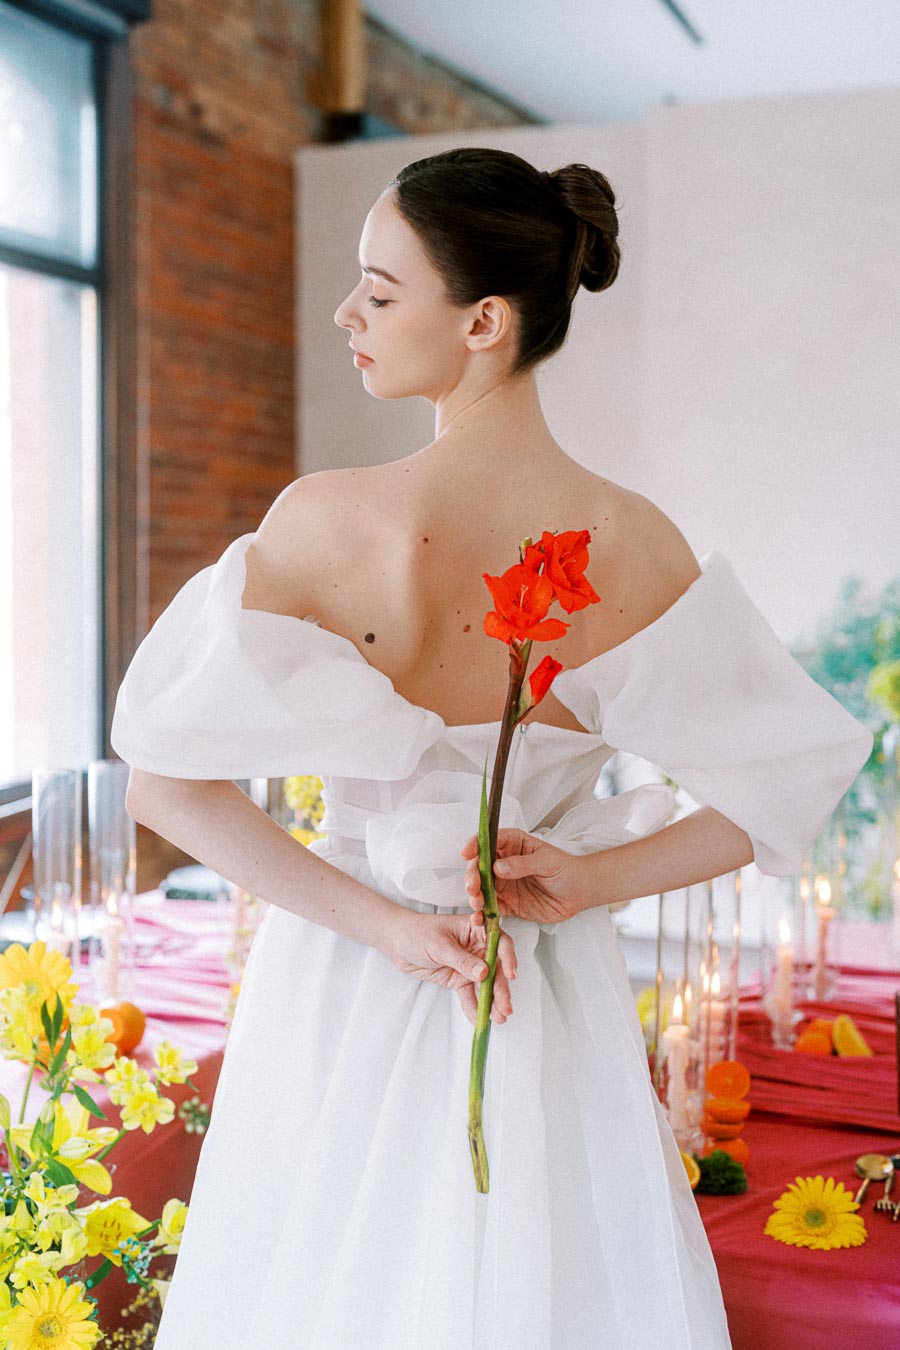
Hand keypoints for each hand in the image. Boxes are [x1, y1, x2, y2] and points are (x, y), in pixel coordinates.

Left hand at [387, 910, 516, 1027]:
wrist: (397, 943)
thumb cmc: (417, 933)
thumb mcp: (439, 945)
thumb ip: (462, 960)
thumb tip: (484, 972)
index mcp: (475, 930)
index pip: (498, 942)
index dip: (508, 957)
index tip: (511, 974)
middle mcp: (477, 947)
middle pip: (495, 968)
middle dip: (501, 988)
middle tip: (505, 1007)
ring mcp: (469, 965)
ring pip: (485, 985)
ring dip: (492, 1001)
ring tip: (499, 1018)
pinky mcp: (459, 979)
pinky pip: (469, 995)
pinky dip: (474, 1007)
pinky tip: (479, 1019)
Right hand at [459, 828, 582, 926]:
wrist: (579, 892)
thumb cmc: (566, 869)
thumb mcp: (547, 861)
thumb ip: (523, 864)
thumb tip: (498, 867)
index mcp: (513, 845)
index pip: (488, 841)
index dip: (475, 845)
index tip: (467, 854)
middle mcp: (504, 863)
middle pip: (480, 867)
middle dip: (472, 876)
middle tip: (472, 886)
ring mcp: (504, 884)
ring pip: (481, 888)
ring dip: (474, 895)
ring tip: (476, 903)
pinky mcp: (508, 904)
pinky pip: (491, 909)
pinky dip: (482, 914)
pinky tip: (478, 919)